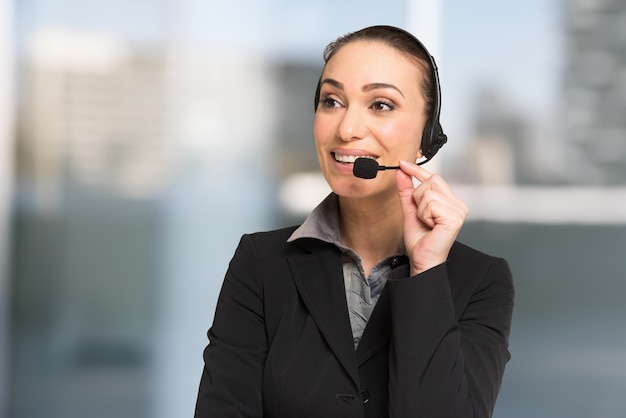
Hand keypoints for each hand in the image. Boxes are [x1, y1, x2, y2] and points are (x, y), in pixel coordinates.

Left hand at [396, 160, 467, 274]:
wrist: (422, 259)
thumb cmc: (419, 239)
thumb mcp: (410, 210)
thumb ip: (406, 191)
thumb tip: (401, 172)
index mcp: (450, 201)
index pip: (434, 177)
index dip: (417, 170)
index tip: (403, 163)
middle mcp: (458, 204)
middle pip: (432, 180)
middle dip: (418, 196)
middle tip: (421, 215)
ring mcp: (458, 210)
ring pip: (429, 192)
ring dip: (421, 209)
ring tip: (427, 222)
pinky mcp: (455, 217)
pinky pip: (431, 203)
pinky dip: (425, 215)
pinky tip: (431, 226)